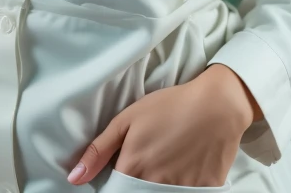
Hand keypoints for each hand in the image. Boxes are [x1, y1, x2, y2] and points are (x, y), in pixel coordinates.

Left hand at [66, 66, 254, 186]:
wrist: (216, 105)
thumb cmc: (169, 107)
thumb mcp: (128, 119)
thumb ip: (99, 150)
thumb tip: (74, 179)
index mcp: (133, 169)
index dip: (116, 187)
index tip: (122, 175)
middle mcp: (155, 185)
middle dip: (136, 188)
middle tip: (149, 164)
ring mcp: (181, 192)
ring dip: (158, 187)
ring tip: (166, 163)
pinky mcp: (203, 192)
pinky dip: (182, 187)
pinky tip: (185, 168)